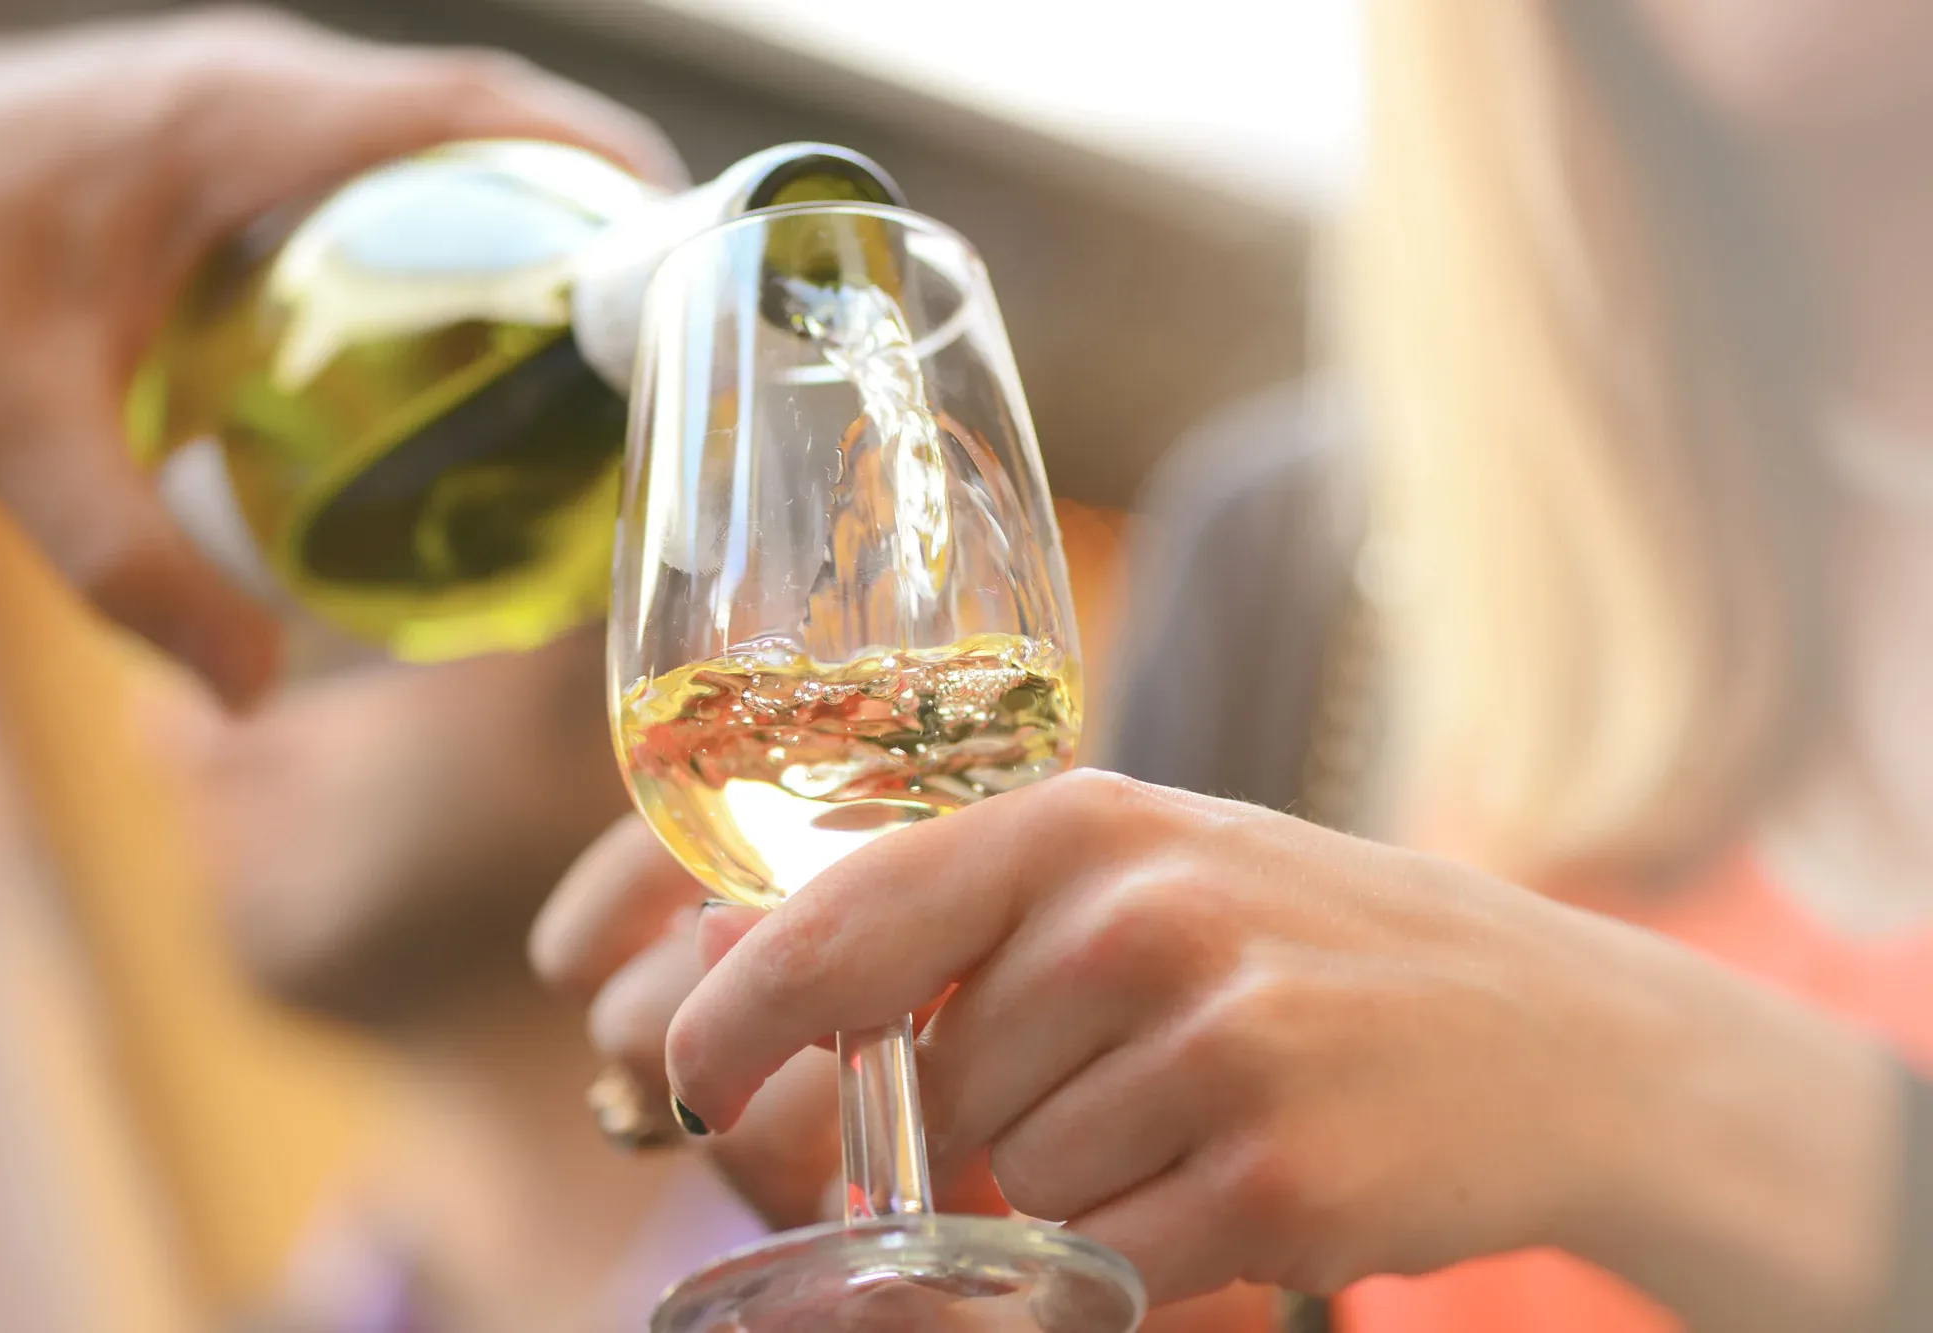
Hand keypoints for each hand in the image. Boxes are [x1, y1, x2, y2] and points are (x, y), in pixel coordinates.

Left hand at [0, 8, 684, 707]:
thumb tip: (251, 690)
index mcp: (237, 119)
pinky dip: (447, 229)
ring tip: (589, 342)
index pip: (473, 107)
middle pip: (485, 121)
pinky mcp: (222, 133)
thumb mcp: (6, 424)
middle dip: (591, 207)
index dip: (601, 162)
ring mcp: (242, 100)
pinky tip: (455, 336)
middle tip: (656, 335)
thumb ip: (128, 563)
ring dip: (523, 215)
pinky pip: (377, 165)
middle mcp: (259, 85)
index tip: (689, 243)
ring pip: (436, 138)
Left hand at [533, 814, 1283, 1331]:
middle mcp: (1136, 914)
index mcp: (1081, 821)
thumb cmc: (1305, 945)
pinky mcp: (1272, 1172)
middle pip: (933, 1091)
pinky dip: (1154, 1249)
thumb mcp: (1141, 871)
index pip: (840, 922)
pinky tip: (1248, 1175)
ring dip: (1083, 1183)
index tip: (694, 1075)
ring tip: (1204, 1113)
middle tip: (1123, 1080)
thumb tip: (734, 951)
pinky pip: (1108, 1260)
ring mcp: (1212, 1042)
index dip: (738, 1014)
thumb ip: (955, 910)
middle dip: (984, 1124)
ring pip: (1015, 1185)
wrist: (1548, 1032)